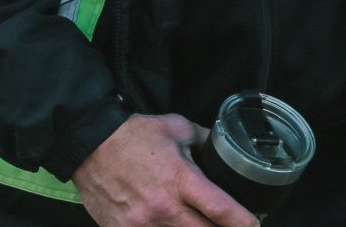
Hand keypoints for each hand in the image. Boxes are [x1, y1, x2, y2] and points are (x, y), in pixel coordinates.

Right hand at [73, 114, 255, 226]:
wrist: (90, 146)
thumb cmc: (134, 135)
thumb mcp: (177, 128)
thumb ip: (205, 139)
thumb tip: (225, 146)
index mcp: (180, 179)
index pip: (221, 209)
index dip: (243, 221)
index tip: (254, 223)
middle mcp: (163, 207)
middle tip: (231, 226)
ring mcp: (142, 224)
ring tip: (200, 223)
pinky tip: (171, 225)